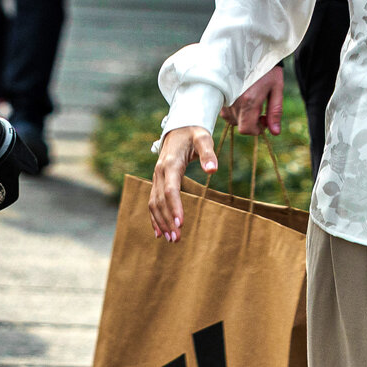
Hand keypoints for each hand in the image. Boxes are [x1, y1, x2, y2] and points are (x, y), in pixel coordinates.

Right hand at [149, 126, 216, 241]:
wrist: (179, 127)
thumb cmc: (193, 132)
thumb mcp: (203, 138)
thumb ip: (208, 153)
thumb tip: (213, 170)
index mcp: (170, 163)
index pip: (171, 189)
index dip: (175, 207)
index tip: (181, 224)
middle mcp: (159, 172)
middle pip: (160, 200)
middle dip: (167, 220)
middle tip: (177, 239)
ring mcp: (156, 177)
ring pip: (154, 203)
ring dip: (161, 222)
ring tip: (172, 239)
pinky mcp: (158, 181)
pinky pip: (153, 201)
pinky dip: (155, 217)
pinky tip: (160, 232)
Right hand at [220, 65, 283, 134]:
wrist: (251, 48)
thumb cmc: (267, 69)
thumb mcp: (276, 88)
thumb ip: (275, 111)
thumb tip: (275, 132)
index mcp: (248, 100)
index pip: (247, 129)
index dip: (257, 130)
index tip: (264, 121)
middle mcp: (233, 101)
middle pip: (240, 125)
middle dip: (252, 122)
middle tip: (261, 108)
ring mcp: (224, 98)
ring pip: (231, 119)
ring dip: (243, 116)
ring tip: (251, 100)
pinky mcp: (219, 94)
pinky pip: (225, 111)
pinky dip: (234, 109)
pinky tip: (242, 97)